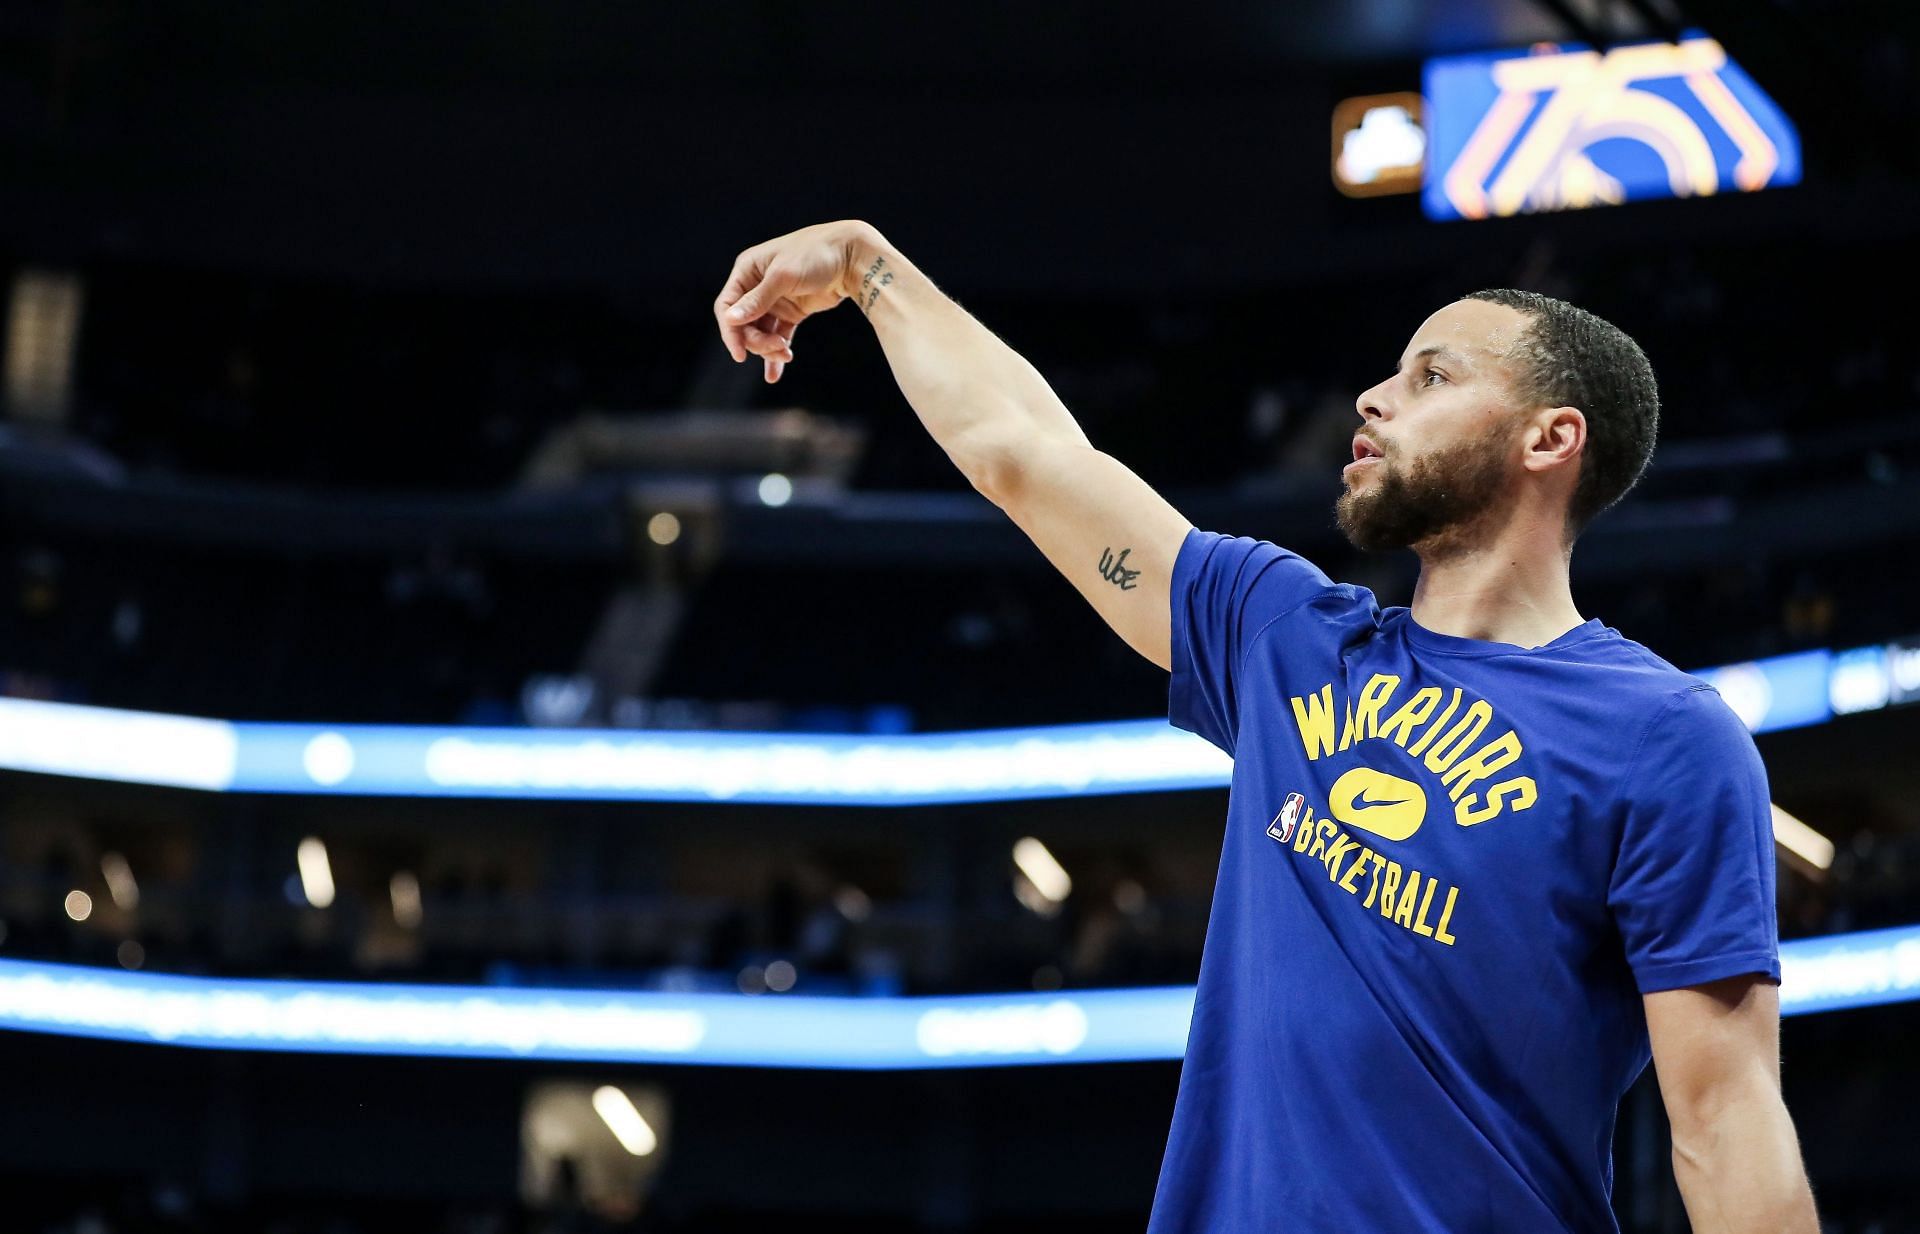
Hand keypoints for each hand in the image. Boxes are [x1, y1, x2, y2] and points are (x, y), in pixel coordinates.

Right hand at [713, 220, 876, 383]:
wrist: (852, 256)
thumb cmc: (816, 254)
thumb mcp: (783, 276)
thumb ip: (757, 300)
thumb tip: (730, 319)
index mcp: (747, 270)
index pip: (727, 307)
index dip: (730, 332)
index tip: (740, 355)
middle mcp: (757, 286)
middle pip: (743, 324)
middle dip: (757, 341)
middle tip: (778, 347)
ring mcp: (774, 300)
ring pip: (760, 332)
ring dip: (769, 348)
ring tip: (786, 355)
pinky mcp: (792, 311)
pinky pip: (778, 335)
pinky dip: (776, 353)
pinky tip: (774, 374)